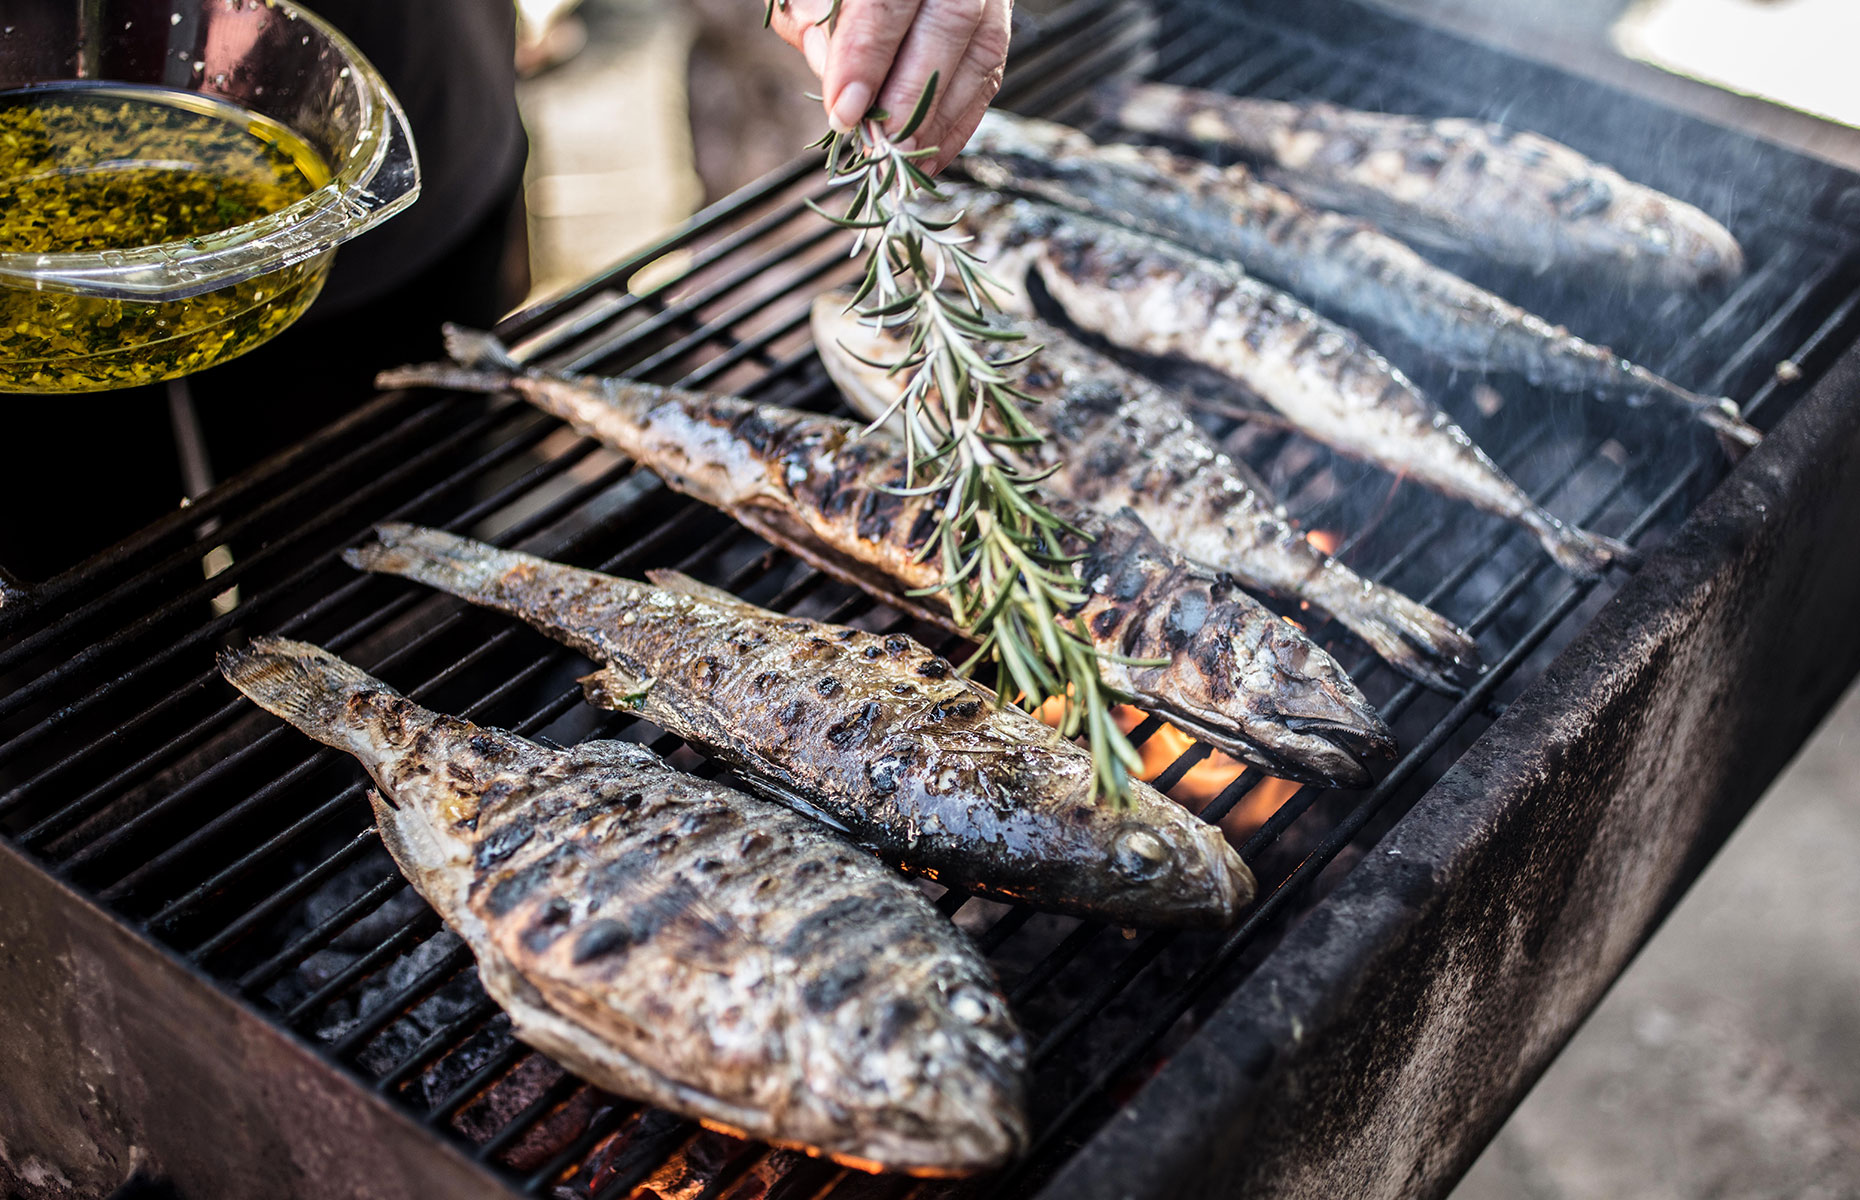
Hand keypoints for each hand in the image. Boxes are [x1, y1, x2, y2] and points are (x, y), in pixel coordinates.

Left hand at [767, 0, 1012, 174]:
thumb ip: (812, 22)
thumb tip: (834, 81)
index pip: (887, 3)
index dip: (866, 60)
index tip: (844, 113)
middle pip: (948, 26)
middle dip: (913, 96)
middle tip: (881, 145)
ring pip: (982, 54)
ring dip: (941, 118)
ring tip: (903, 160)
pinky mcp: (997, 22)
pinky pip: (990, 74)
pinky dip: (960, 121)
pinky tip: (929, 154)